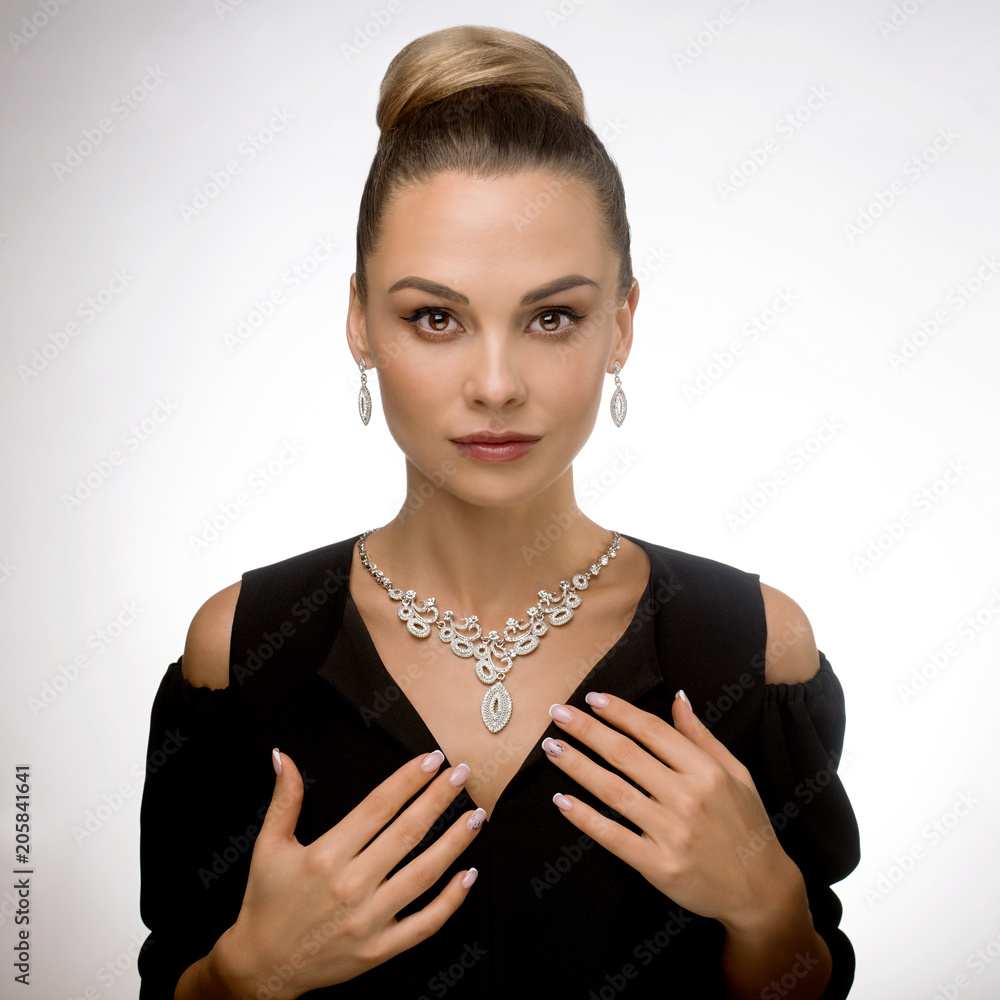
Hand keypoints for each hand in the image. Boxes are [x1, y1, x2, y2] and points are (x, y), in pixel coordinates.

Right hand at [212, 748, 485, 998]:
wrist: (260, 968)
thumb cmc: (266, 901)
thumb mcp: (268, 846)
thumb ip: (284, 799)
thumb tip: (285, 757)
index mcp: (325, 855)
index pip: (378, 807)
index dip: (408, 780)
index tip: (432, 760)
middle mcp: (350, 885)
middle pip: (406, 833)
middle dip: (438, 800)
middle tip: (462, 774)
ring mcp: (368, 920)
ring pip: (423, 874)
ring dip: (453, 843)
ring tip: (476, 816)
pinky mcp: (379, 949)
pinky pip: (424, 923)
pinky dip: (451, 900)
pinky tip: (469, 874)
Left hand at [542, 691, 801, 933]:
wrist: (761, 890)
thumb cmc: (747, 825)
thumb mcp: (736, 773)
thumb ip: (701, 736)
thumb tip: (677, 697)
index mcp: (706, 771)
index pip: (651, 731)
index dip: (619, 712)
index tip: (592, 698)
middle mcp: (688, 797)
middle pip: (625, 754)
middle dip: (587, 730)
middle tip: (557, 713)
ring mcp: (672, 832)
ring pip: (613, 790)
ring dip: (577, 766)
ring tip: (551, 747)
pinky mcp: (658, 865)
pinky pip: (613, 836)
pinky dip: (584, 817)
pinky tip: (561, 800)